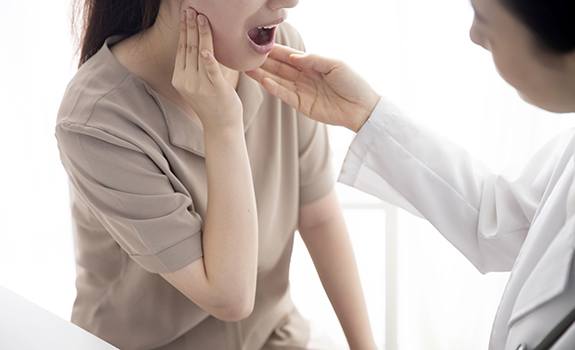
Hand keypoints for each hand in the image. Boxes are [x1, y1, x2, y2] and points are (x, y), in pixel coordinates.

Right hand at [171, 8, 242, 131]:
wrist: (221, 127)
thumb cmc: (214, 103)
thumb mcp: (199, 84)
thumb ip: (199, 66)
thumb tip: (204, 45)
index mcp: (180, 78)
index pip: (182, 49)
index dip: (184, 31)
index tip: (186, 14)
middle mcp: (186, 81)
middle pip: (188, 48)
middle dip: (190, 27)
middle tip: (192, 9)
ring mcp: (200, 86)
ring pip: (199, 54)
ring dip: (201, 34)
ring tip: (202, 17)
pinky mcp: (215, 90)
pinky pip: (211, 72)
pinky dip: (209, 60)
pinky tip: (207, 49)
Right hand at [246, 45, 380, 131]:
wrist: (362, 108)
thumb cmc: (353, 83)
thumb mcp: (335, 65)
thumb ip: (313, 60)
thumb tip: (293, 57)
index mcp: (312, 65)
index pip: (289, 56)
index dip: (275, 51)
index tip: (260, 46)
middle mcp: (304, 77)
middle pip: (280, 68)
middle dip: (264, 62)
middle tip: (246, 57)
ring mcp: (302, 91)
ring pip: (279, 81)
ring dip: (264, 75)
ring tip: (248, 69)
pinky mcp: (302, 105)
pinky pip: (286, 95)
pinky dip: (275, 89)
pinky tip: (264, 81)